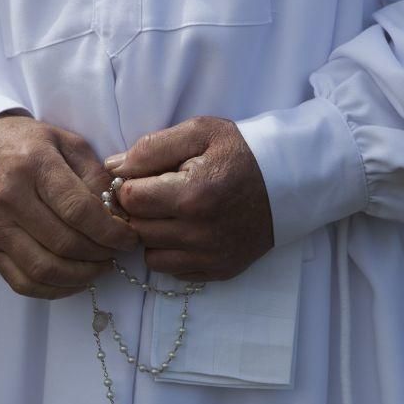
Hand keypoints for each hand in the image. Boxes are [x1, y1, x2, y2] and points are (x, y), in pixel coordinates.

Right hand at [0, 113, 137, 298]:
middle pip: (65, 243)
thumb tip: (118, 214)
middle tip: (117, 251)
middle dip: (101, 254)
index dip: (111, 232)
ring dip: (82, 275)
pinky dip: (55, 289)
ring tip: (101, 266)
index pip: (79, 211)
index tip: (130, 239)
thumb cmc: (31, 145)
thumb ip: (96, 176)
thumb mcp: (68, 144)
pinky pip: (23, 283)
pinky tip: (75, 279)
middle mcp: (9, 197)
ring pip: (45, 269)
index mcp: (34, 165)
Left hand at [105, 116, 273, 281]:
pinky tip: (186, 231)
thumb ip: (151, 148)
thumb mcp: (200, 132)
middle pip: (136, 230)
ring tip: (171, 214)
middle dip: (139, 211)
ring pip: (150, 256)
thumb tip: (113, 168)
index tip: (141, 178)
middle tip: (155, 194)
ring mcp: (210, 256)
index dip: (128, 186)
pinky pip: (173, 271)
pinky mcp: (219, 271)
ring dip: (153, 236)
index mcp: (192, 195)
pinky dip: (172, 253)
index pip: (129, 199)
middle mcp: (199, 233)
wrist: (291, 181)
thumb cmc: (242, 152)